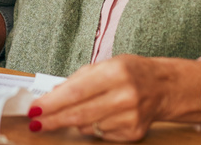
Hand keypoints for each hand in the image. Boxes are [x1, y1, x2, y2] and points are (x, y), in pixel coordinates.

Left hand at [26, 55, 200, 141]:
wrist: (165, 87)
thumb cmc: (133, 72)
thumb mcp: (107, 65)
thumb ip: (79, 79)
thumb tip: (52, 96)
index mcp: (116, 72)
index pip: (76, 92)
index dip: (52, 103)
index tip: (35, 109)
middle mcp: (125, 95)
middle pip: (79, 113)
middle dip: (53, 119)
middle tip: (36, 123)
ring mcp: (130, 117)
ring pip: (88, 126)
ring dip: (74, 122)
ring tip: (73, 113)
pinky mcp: (134, 132)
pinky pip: (101, 134)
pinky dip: (93, 127)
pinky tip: (101, 115)